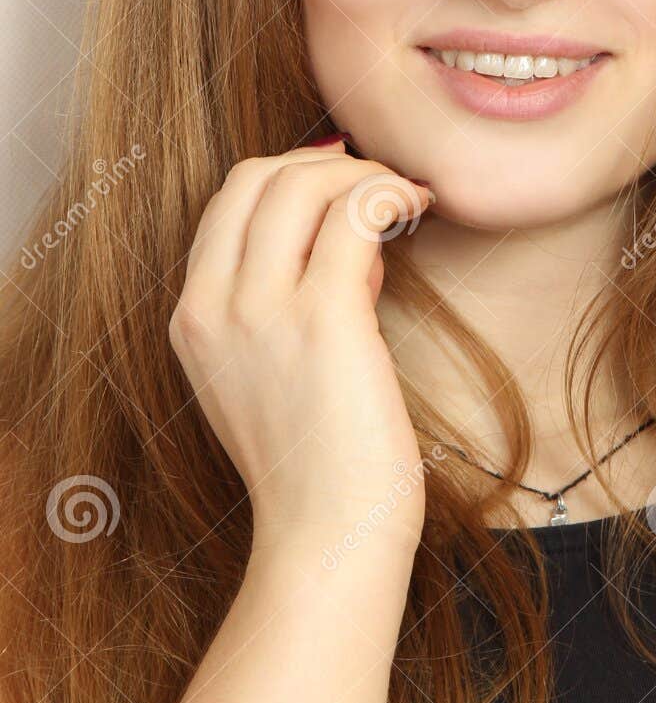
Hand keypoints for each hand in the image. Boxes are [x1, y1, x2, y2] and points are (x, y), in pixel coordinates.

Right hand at [168, 141, 433, 553]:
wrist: (329, 537)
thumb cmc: (319, 464)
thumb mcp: (272, 371)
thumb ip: (291, 297)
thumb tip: (349, 230)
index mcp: (191, 318)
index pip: (229, 199)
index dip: (291, 174)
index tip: (345, 186)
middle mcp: (213, 306)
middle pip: (257, 176)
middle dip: (325, 164)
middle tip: (379, 186)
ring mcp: (260, 310)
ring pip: (303, 183)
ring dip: (363, 174)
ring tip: (405, 199)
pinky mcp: (322, 318)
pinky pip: (354, 213)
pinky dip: (389, 193)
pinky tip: (417, 209)